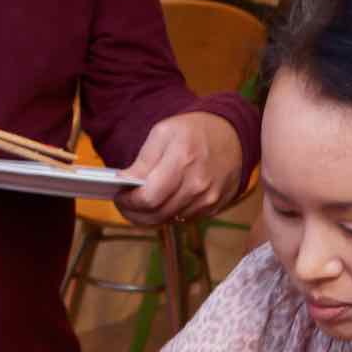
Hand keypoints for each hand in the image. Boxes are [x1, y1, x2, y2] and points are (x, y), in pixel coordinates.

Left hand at [116, 111, 245, 225]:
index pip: (148, 198)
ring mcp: (208, 199)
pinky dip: (168, 214)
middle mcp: (198, 184)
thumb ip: (143, 160)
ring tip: (140, 205)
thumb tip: (123, 182)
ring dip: (150, 216)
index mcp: (183, 160)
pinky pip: (183, 220)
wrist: (232, 135)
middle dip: (135, 213)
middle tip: (124, 205)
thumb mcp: (164, 133)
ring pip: (168, 220)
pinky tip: (162, 202)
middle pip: (157, 215)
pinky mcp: (213, 208)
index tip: (119, 197)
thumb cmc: (194, 131)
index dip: (129, 202)